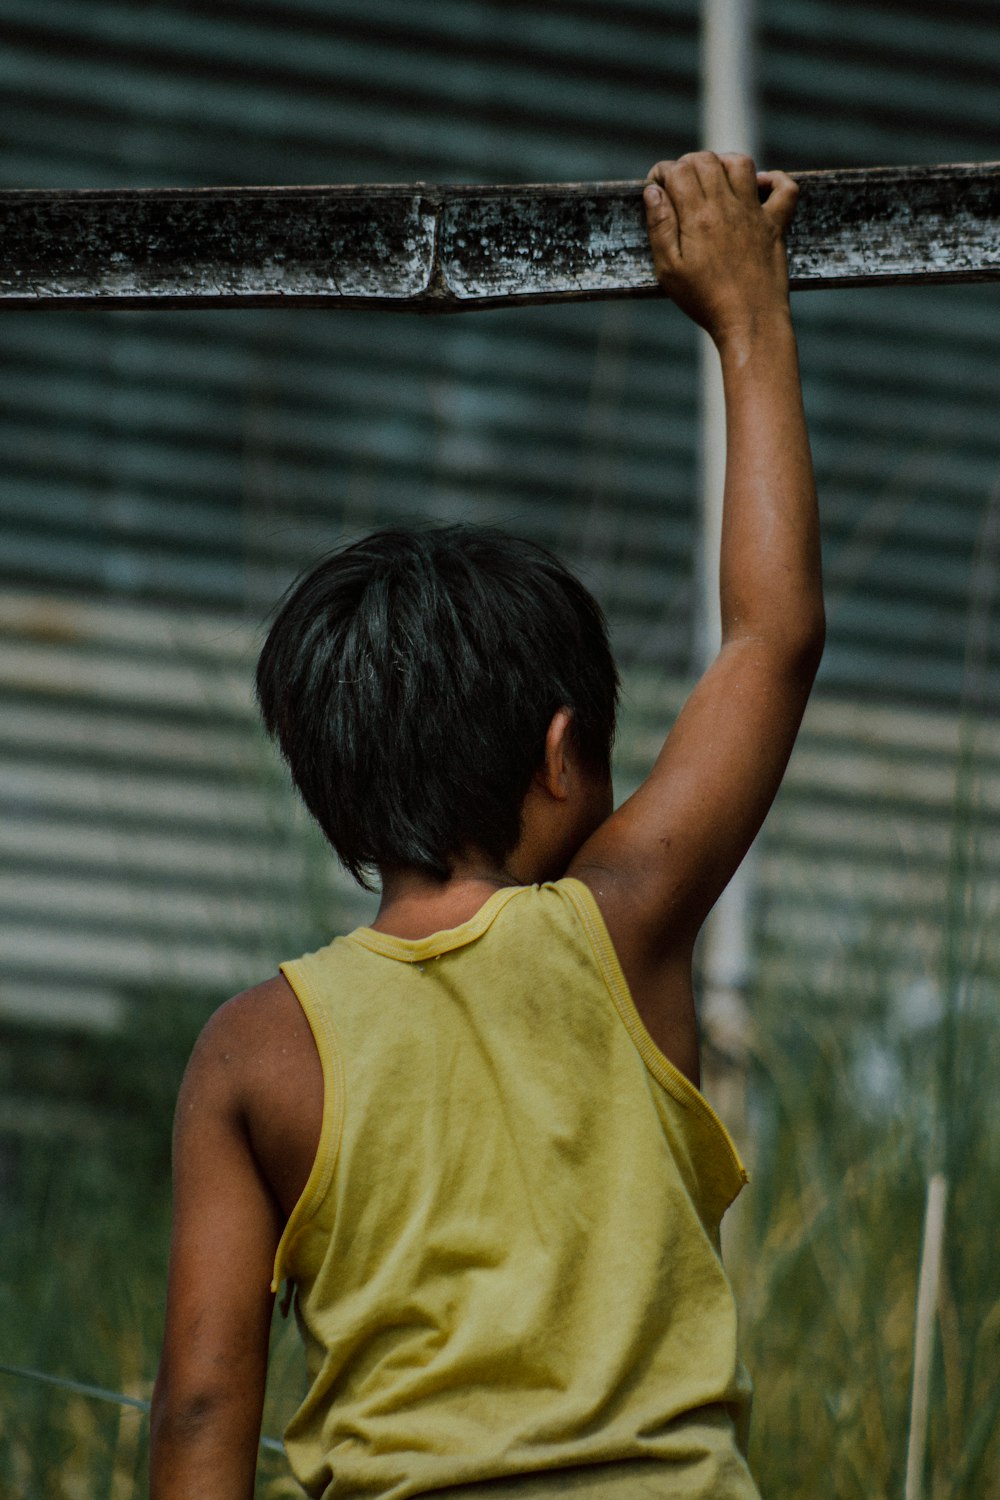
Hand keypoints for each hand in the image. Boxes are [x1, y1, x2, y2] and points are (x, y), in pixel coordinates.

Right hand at [643, 151, 797, 347]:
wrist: (749, 323)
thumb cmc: (705, 301)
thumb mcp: (669, 270)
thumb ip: (659, 226)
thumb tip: (653, 192)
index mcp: (698, 217)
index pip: (678, 171)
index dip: (661, 172)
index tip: (655, 187)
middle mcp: (728, 207)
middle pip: (706, 160)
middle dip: (686, 163)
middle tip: (678, 184)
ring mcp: (755, 213)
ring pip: (741, 163)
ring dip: (723, 162)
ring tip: (711, 178)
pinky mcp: (776, 225)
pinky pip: (786, 188)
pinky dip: (775, 179)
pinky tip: (759, 186)